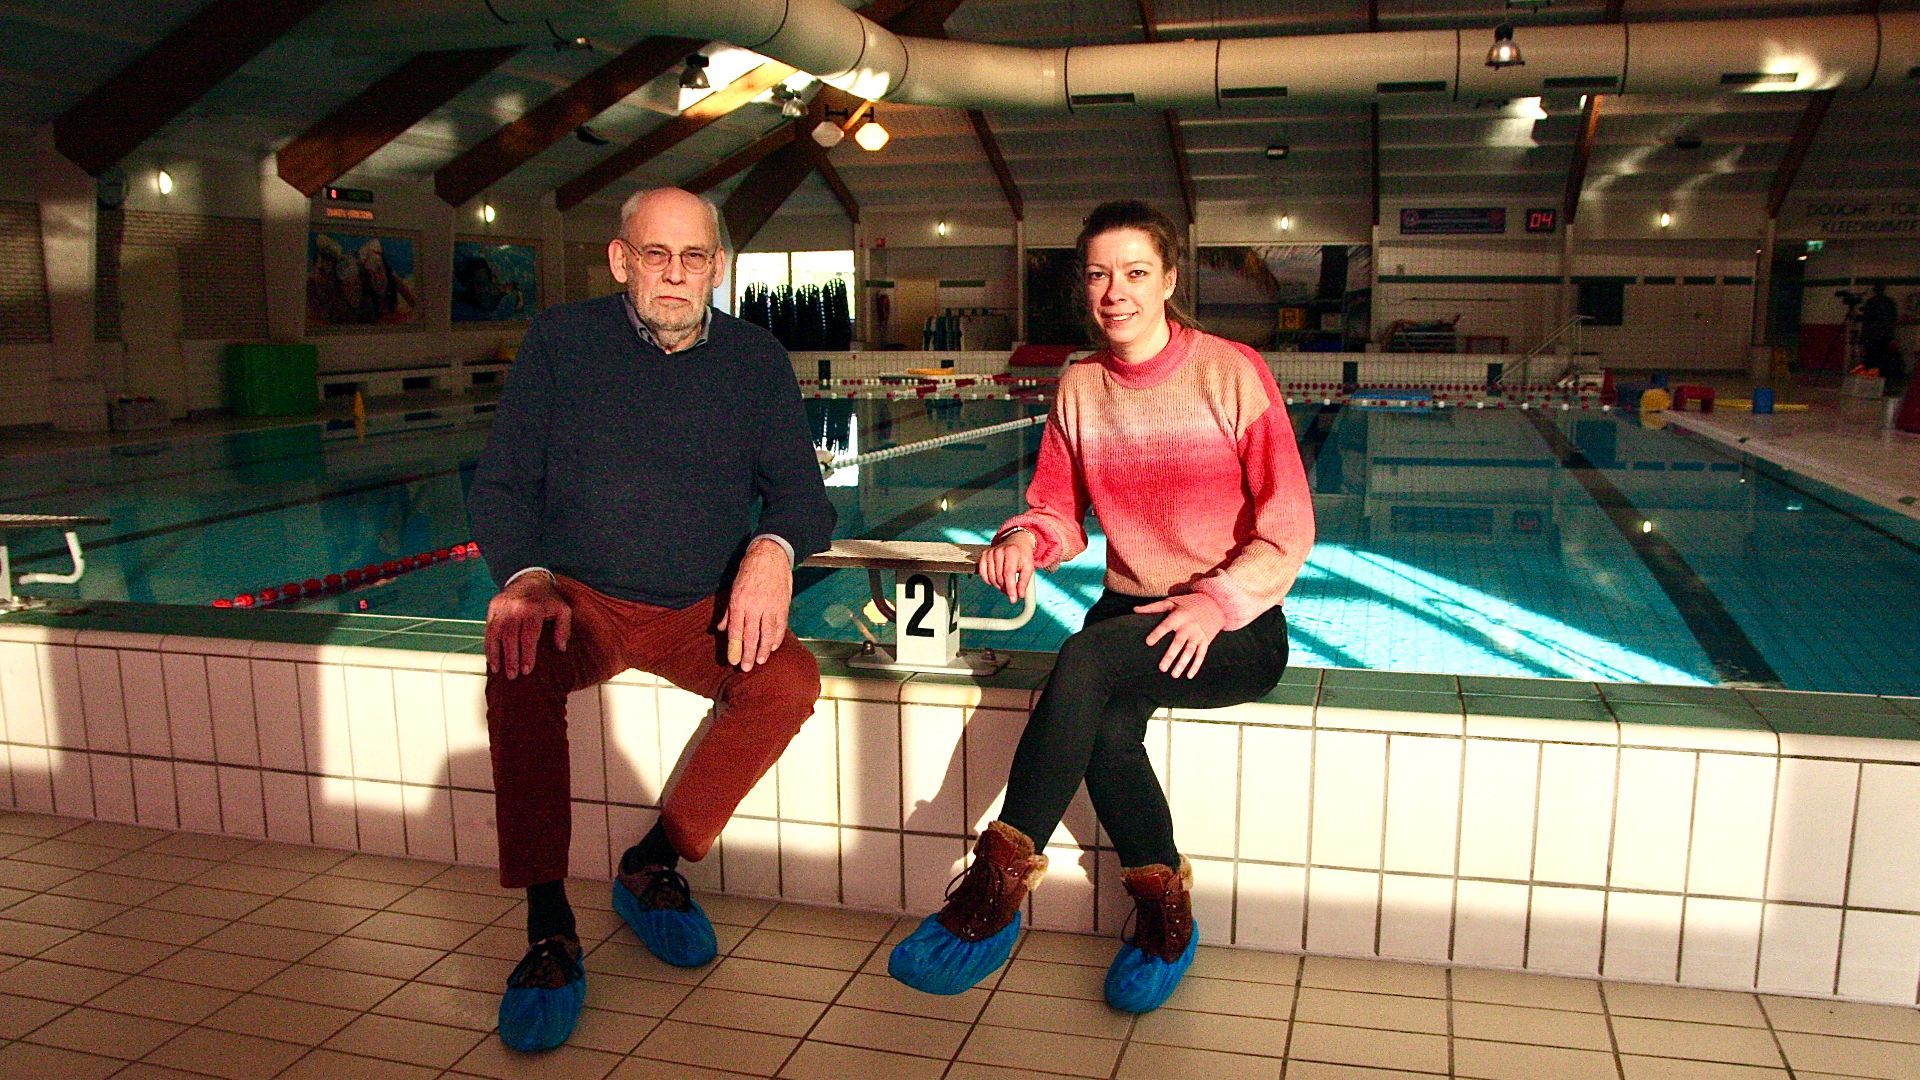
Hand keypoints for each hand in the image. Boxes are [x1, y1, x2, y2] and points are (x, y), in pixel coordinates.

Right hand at [485, 573, 570, 678]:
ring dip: (496, 654)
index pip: (529, 636)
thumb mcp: (562, 610)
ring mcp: (502, 607)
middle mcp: (515, 608)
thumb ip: (563, 629)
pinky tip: (491, 659)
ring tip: (498, 670)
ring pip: (496, 634)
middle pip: (511, 637)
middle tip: (513, 675)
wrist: (529, 578)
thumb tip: (561, 648)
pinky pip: (488, 629)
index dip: (527, 654)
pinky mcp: (493, 607)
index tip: (527, 670)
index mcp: (533, 609)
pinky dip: (488, 645)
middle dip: (511, 659)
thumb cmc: (547, 599)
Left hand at [717, 538, 792, 671]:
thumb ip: (728, 611)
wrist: (770, 555)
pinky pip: (780, 626)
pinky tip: (773, 647)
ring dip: (763, 650)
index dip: (734, 648)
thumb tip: (722, 629)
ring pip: (767, 634)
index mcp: (739, 602)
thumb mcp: (734, 588)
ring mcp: (770, 607)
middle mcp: (755, 607)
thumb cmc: (749, 570)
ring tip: (760, 662)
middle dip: (748, 654)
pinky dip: (777, 638)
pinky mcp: (783, 605)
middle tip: (745, 668)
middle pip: (751, 636)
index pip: (736, 631)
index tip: (733, 661)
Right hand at [978, 530, 1036, 602]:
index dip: (1010, 588)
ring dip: (998, 586)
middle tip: (1012, 592)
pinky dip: (989, 581)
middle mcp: (999, 551)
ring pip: (991, 578)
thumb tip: (1020, 595)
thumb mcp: (1029, 567)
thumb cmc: (1023, 556)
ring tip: (1006, 585)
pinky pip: (982, 574)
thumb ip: (1024, 581)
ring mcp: (990, 552)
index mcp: (1011, 552)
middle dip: (1006, 589)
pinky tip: (996, 581)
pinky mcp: (984, 555)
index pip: (1008, 574)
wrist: (1016, 542)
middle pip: (999, 578)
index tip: (1013, 599)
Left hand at [1135, 594, 1225, 678]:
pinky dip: (1196, 666)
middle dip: (1170, 656)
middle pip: (1178, 643)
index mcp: (1178, 617)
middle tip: (1161, 668)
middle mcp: (1188, 627)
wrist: (1211, 604)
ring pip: (1190, 651)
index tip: (1148, 642)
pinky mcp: (1205, 641)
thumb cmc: (1185, 605)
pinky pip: (1201, 655)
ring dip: (1182, 664)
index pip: (1165, 626)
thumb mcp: (1170, 602)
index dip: (1157, 633)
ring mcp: (1198, 635)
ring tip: (1173, 675)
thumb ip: (1152, 607)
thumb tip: (1134, 610)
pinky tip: (1188, 676)